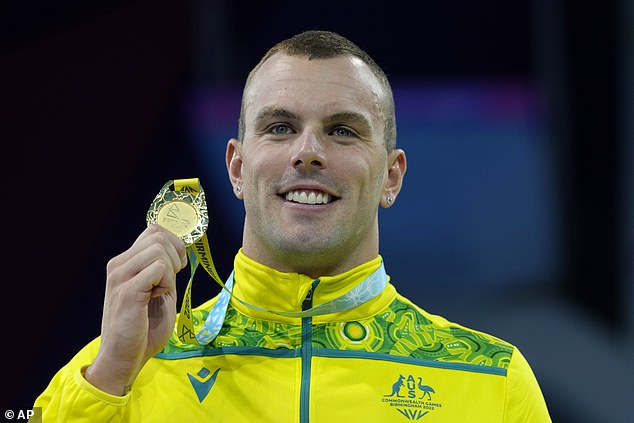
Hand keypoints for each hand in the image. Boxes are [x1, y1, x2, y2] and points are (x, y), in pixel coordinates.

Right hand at [85, 224, 186, 394]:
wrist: (123, 358)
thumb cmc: (143, 329)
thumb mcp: (157, 292)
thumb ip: (164, 271)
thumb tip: (179, 251)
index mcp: (124, 263)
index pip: (153, 231)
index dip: (174, 243)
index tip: (179, 265)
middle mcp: (119, 265)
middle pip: (157, 236)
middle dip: (176, 254)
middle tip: (174, 278)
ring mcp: (121, 277)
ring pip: (158, 249)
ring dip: (171, 269)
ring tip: (163, 290)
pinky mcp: (127, 291)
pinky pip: (158, 268)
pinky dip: (167, 282)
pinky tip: (159, 297)